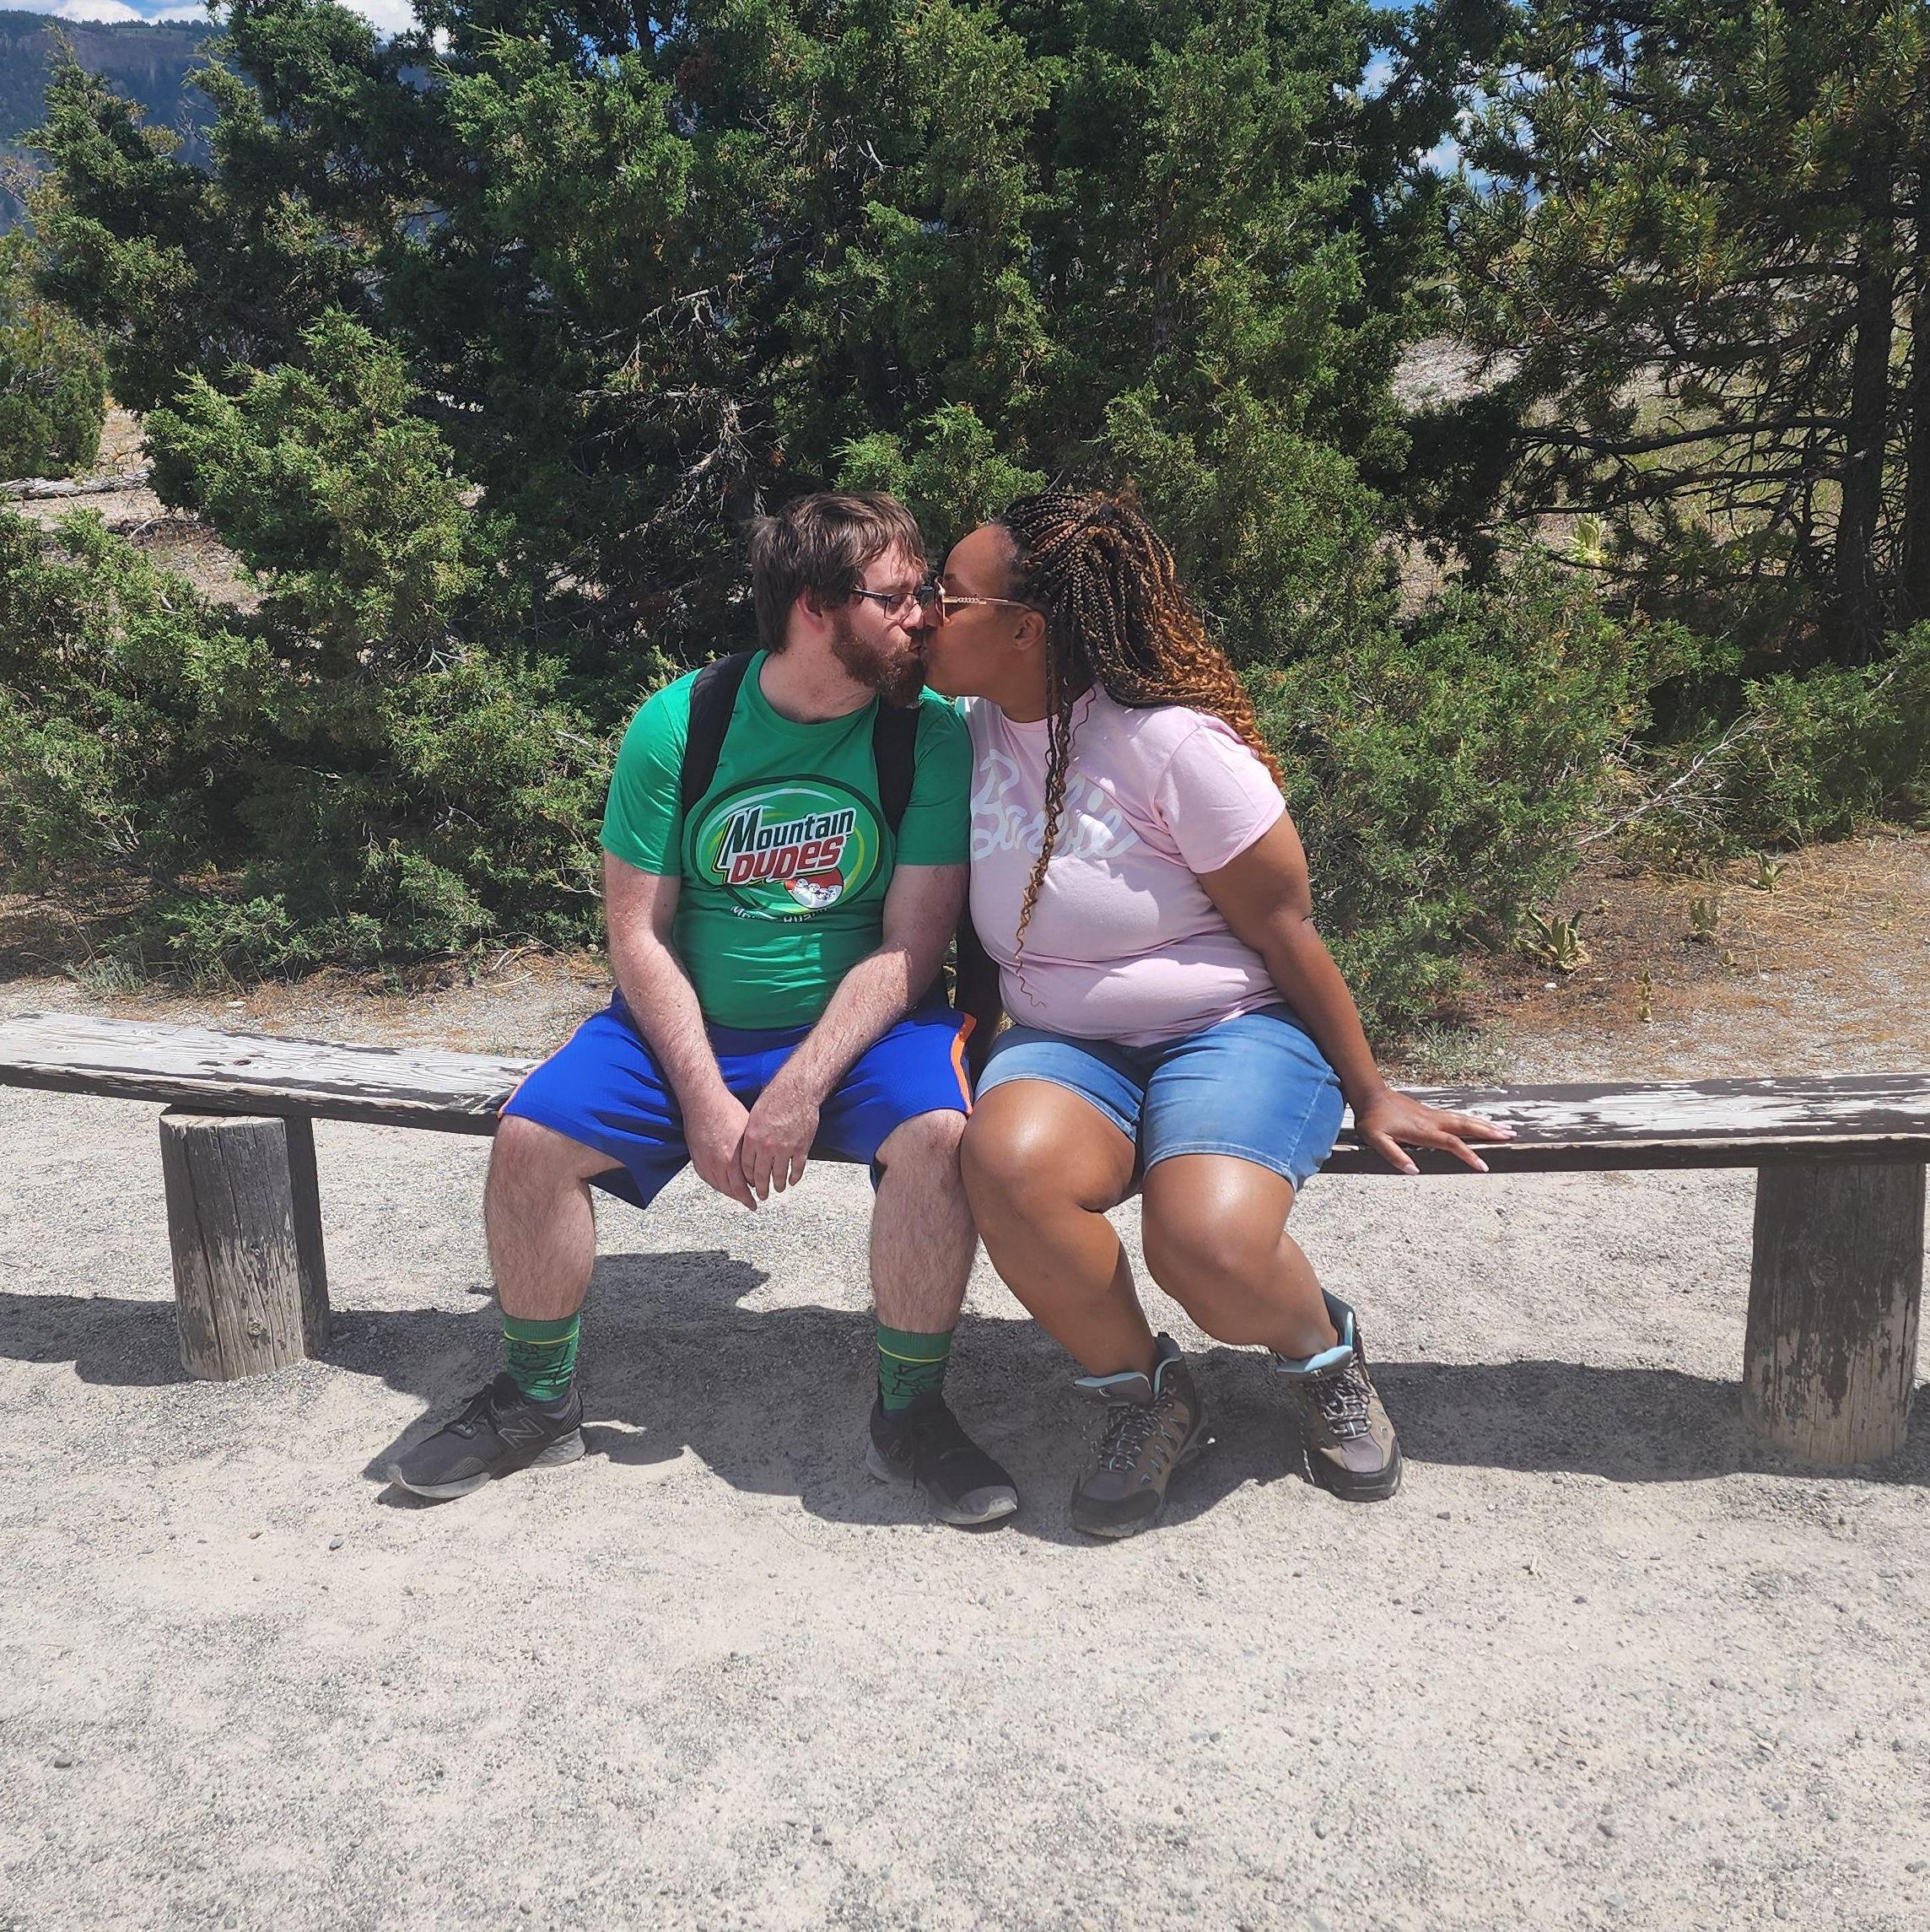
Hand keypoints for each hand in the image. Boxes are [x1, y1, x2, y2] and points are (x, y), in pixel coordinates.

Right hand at [685, 1090, 754, 1206]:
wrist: (702, 1102)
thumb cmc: (728, 1111)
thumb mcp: (748, 1132)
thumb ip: (752, 1153)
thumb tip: (761, 1164)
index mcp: (731, 1158)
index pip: (742, 1187)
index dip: (750, 1196)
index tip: (758, 1200)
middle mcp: (716, 1164)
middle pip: (730, 1190)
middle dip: (742, 1198)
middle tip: (750, 1203)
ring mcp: (704, 1162)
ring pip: (718, 1186)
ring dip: (730, 1193)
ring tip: (739, 1196)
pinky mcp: (696, 1158)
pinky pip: (707, 1178)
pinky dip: (717, 1184)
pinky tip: (723, 1184)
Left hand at [739, 1079, 822, 1200]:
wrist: (797, 1090)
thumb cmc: (775, 1097)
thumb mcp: (755, 1116)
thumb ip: (752, 1135)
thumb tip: (750, 1148)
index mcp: (752, 1138)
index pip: (746, 1166)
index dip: (747, 1177)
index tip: (749, 1183)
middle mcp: (767, 1146)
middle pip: (761, 1175)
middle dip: (760, 1188)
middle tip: (761, 1195)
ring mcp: (785, 1149)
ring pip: (779, 1174)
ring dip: (777, 1185)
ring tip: (777, 1189)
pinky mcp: (801, 1147)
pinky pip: (797, 1168)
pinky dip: (795, 1176)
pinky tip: (792, 1181)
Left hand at [1354, 1088, 1515, 1174]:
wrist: (1371, 1095)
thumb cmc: (1372, 1120)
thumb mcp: (1376, 1140)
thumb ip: (1394, 1156)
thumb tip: (1414, 1171)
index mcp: (1422, 1131)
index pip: (1451, 1143)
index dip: (1468, 1155)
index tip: (1483, 1166)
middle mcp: (1433, 1121)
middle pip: (1466, 1127)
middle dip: (1489, 1133)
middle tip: (1511, 1137)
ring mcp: (1434, 1115)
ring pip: (1465, 1120)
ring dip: (1486, 1125)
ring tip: (1507, 1129)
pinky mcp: (1432, 1113)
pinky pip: (1459, 1117)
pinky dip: (1475, 1120)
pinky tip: (1483, 1123)